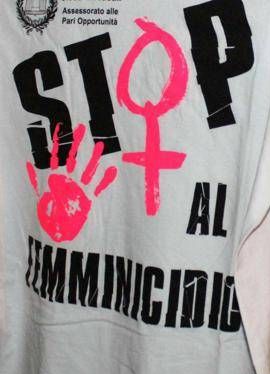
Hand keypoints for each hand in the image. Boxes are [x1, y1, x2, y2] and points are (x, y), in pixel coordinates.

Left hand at [26, 123, 117, 241]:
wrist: (60, 240)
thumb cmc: (49, 222)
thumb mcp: (45, 203)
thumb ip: (52, 188)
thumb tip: (55, 175)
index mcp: (54, 180)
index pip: (55, 156)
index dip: (58, 143)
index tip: (61, 127)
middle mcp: (68, 182)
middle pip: (74, 158)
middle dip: (78, 144)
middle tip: (83, 127)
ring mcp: (80, 189)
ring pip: (89, 169)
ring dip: (94, 158)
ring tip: (101, 144)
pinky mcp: (90, 199)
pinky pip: (100, 186)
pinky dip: (106, 179)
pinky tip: (114, 170)